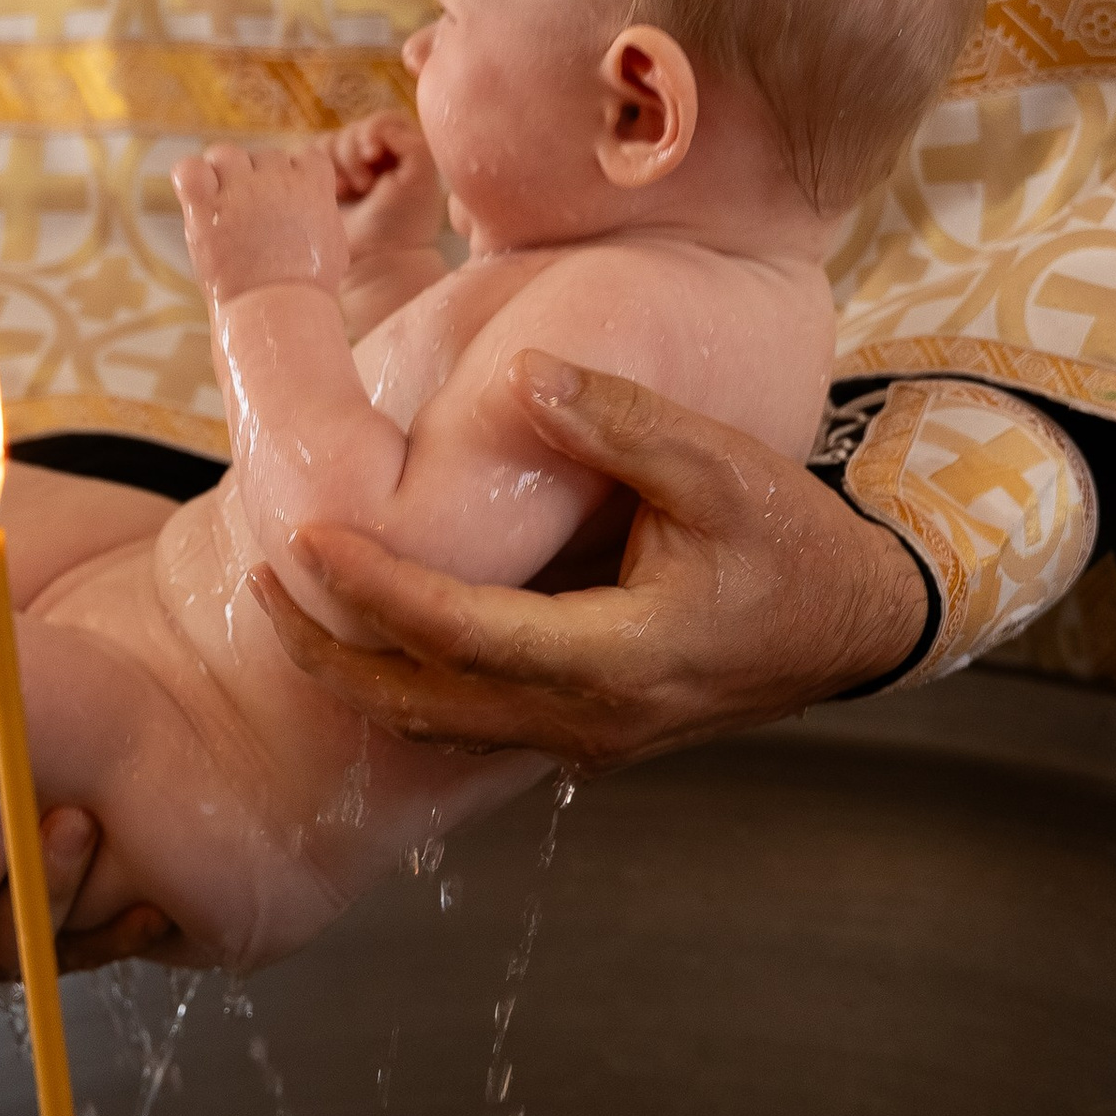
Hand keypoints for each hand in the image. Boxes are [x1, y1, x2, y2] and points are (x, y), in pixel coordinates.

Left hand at [174, 142, 348, 301]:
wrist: (278, 310)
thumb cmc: (308, 287)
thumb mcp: (334, 244)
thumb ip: (322, 214)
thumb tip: (315, 206)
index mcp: (313, 185)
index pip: (305, 156)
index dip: (296, 176)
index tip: (289, 204)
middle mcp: (277, 179)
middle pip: (265, 157)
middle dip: (259, 182)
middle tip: (253, 219)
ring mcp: (240, 190)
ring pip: (226, 154)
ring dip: (223, 174)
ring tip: (222, 208)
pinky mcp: (206, 207)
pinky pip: (188, 169)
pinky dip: (189, 178)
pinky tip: (197, 199)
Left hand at [251, 351, 925, 769]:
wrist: (856, 623)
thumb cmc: (795, 542)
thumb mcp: (724, 468)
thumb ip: (623, 424)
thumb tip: (525, 374)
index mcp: (617, 661)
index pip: (459, 634)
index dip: (372, 588)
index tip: (301, 534)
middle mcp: (588, 721)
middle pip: (421, 703)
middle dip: (328, 647)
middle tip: (259, 575)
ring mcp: (585, 742)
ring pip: (437, 726)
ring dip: (355, 672)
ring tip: (287, 603)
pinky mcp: (584, 735)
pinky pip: (470, 724)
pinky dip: (404, 682)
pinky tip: (366, 631)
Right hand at [326, 112, 446, 256]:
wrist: (375, 261)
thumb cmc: (402, 222)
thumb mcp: (421, 175)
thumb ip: (409, 139)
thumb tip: (377, 130)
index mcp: (402, 154)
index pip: (384, 120)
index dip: (374, 131)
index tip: (375, 156)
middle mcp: (375, 160)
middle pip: (354, 129)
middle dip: (354, 154)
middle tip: (364, 186)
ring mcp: (347, 172)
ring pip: (331, 141)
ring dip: (338, 164)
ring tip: (348, 192)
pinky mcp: (322, 184)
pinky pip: (310, 157)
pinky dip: (317, 169)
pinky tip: (332, 194)